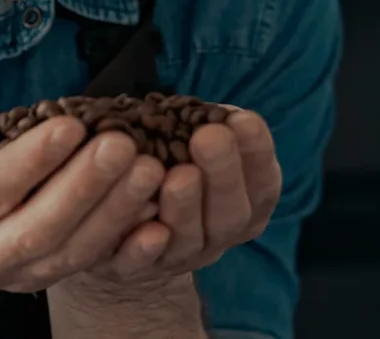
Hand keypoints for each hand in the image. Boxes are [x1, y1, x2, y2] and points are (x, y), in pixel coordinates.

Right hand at [0, 110, 167, 293]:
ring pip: (70, 250)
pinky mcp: (42, 279)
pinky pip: (87, 261)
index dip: (30, 161)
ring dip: (114, 211)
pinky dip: (123, 235)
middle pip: (38, 229)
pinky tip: (152, 202)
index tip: (69, 124)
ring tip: (149, 167)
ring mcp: (12, 276)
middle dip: (85, 186)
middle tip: (124, 144)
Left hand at [69, 107, 281, 288]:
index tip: (244, 120)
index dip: (257, 154)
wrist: (116, 218)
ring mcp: (178, 257)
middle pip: (231, 216)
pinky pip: (139, 265)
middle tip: (211, 136)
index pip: (263, 185)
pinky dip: (144, 249)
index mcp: (244, 204)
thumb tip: (218, 110)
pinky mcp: (133, 269)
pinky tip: (148, 229)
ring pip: (189, 240)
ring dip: (187, 207)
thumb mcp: (190, 139)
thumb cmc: (164, 162)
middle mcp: (216, 236)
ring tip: (178, 175)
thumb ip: (204, 126)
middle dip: (223, 174)